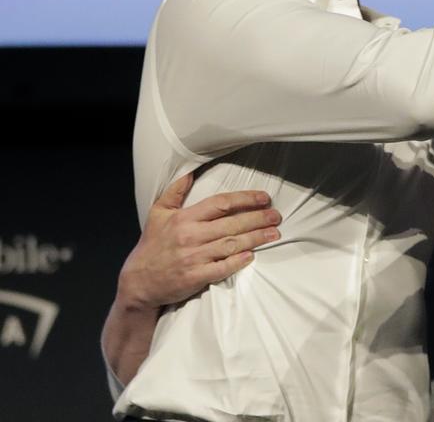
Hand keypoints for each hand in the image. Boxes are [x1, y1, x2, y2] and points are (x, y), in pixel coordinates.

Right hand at [116, 174, 280, 309]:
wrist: (137, 282)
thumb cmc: (151, 246)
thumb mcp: (158, 213)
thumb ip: (174, 191)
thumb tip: (189, 171)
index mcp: (183, 218)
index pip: (221, 203)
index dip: (245, 199)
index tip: (264, 197)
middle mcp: (190, 236)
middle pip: (232, 224)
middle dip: (258, 218)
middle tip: (276, 216)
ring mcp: (193, 258)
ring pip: (231, 244)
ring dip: (255, 238)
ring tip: (273, 233)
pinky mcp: (195, 277)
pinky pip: (222, 268)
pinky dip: (238, 261)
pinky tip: (252, 255)